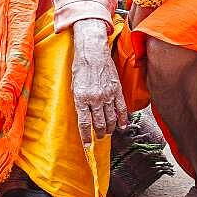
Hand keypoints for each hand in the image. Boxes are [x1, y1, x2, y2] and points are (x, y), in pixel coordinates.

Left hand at [71, 19, 127, 144]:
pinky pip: (121, 109)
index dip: (86, 137)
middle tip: (99, 137)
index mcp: (81, 98)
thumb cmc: (80, 67)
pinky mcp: (116, 90)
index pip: (84, 124)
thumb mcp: (74, 85)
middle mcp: (94, 99)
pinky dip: (122, 119)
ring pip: (110, 118)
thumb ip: (79, 101)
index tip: (87, 145)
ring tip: (107, 133)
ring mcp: (107, 95)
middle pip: (98, 123)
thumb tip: (83, 115)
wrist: (92, 51)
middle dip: (99, 133)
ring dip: (109, 128)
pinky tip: (122, 126)